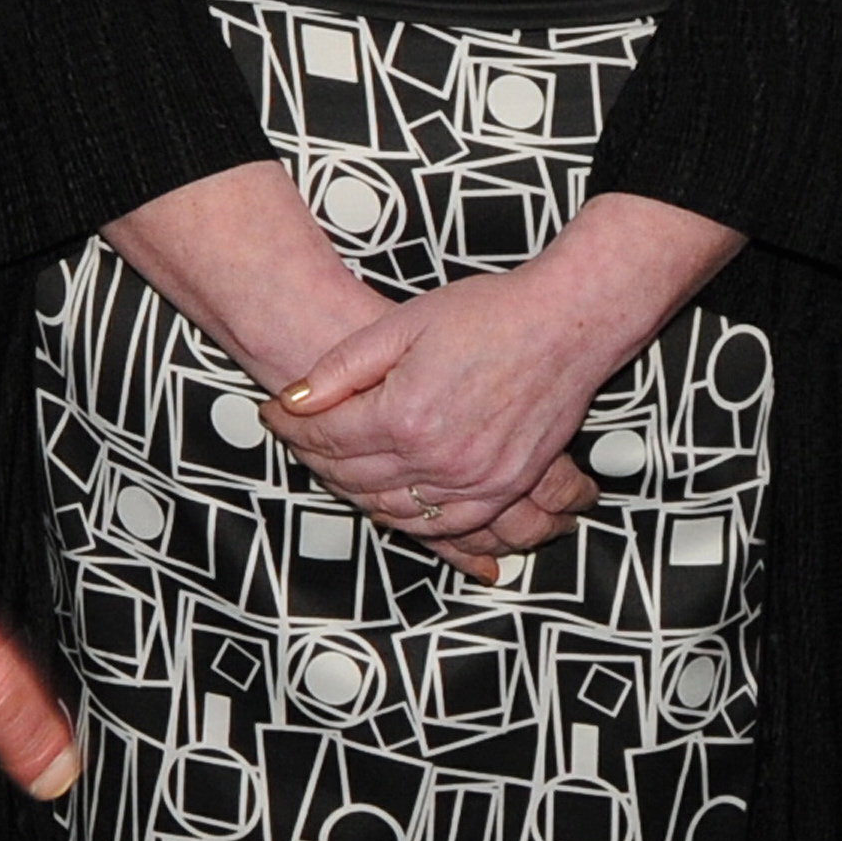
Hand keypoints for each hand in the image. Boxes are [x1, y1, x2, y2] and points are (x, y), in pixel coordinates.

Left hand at [269, 270, 611, 573]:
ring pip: (394, 510)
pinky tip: (390, 501)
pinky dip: (409, 520)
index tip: (273, 412)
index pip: (327, 437)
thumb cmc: (490, 314)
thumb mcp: (403, 324)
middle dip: (314, 458)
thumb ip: (343, 368)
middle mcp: (438, 460)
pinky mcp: (504, 489)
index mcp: (405, 415)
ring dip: (355, 492)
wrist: (568, 323)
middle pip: (353, 477)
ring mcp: (475, 482)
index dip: (291, 425)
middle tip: (297, 438)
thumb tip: (293, 400)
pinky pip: (445, 526)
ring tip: (334, 466)